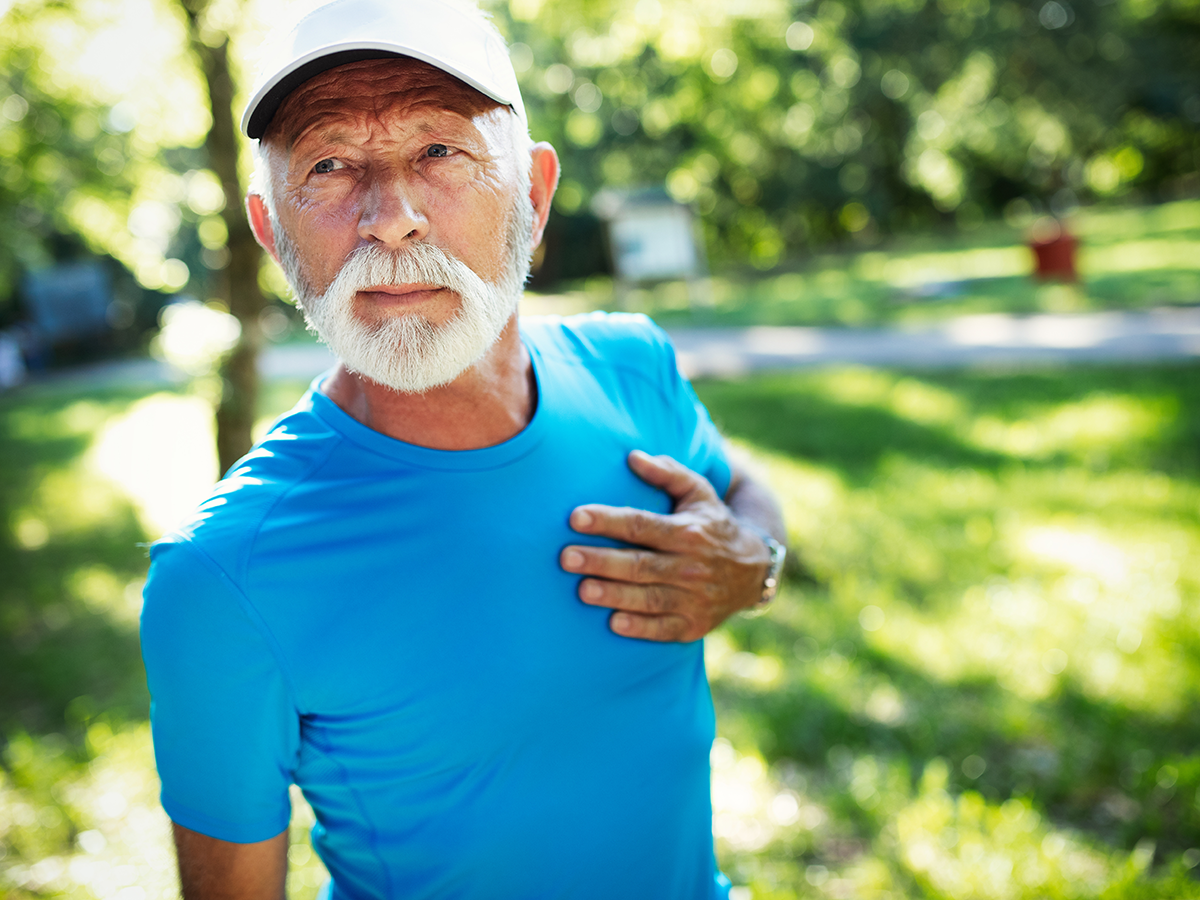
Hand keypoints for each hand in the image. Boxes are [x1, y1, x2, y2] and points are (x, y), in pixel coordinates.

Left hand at [560, 450, 771, 641]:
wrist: (754, 570)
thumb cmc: (712, 524)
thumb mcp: (698, 492)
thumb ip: (666, 473)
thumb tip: (632, 456)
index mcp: (687, 531)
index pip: (642, 525)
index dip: (608, 521)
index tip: (575, 517)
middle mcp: (691, 565)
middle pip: (640, 564)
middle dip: (601, 561)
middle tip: (566, 558)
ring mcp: (694, 598)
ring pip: (649, 597)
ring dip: (615, 595)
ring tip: (582, 590)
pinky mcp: (694, 625)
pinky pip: (665, 629)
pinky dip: (640, 627)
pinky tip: (614, 623)